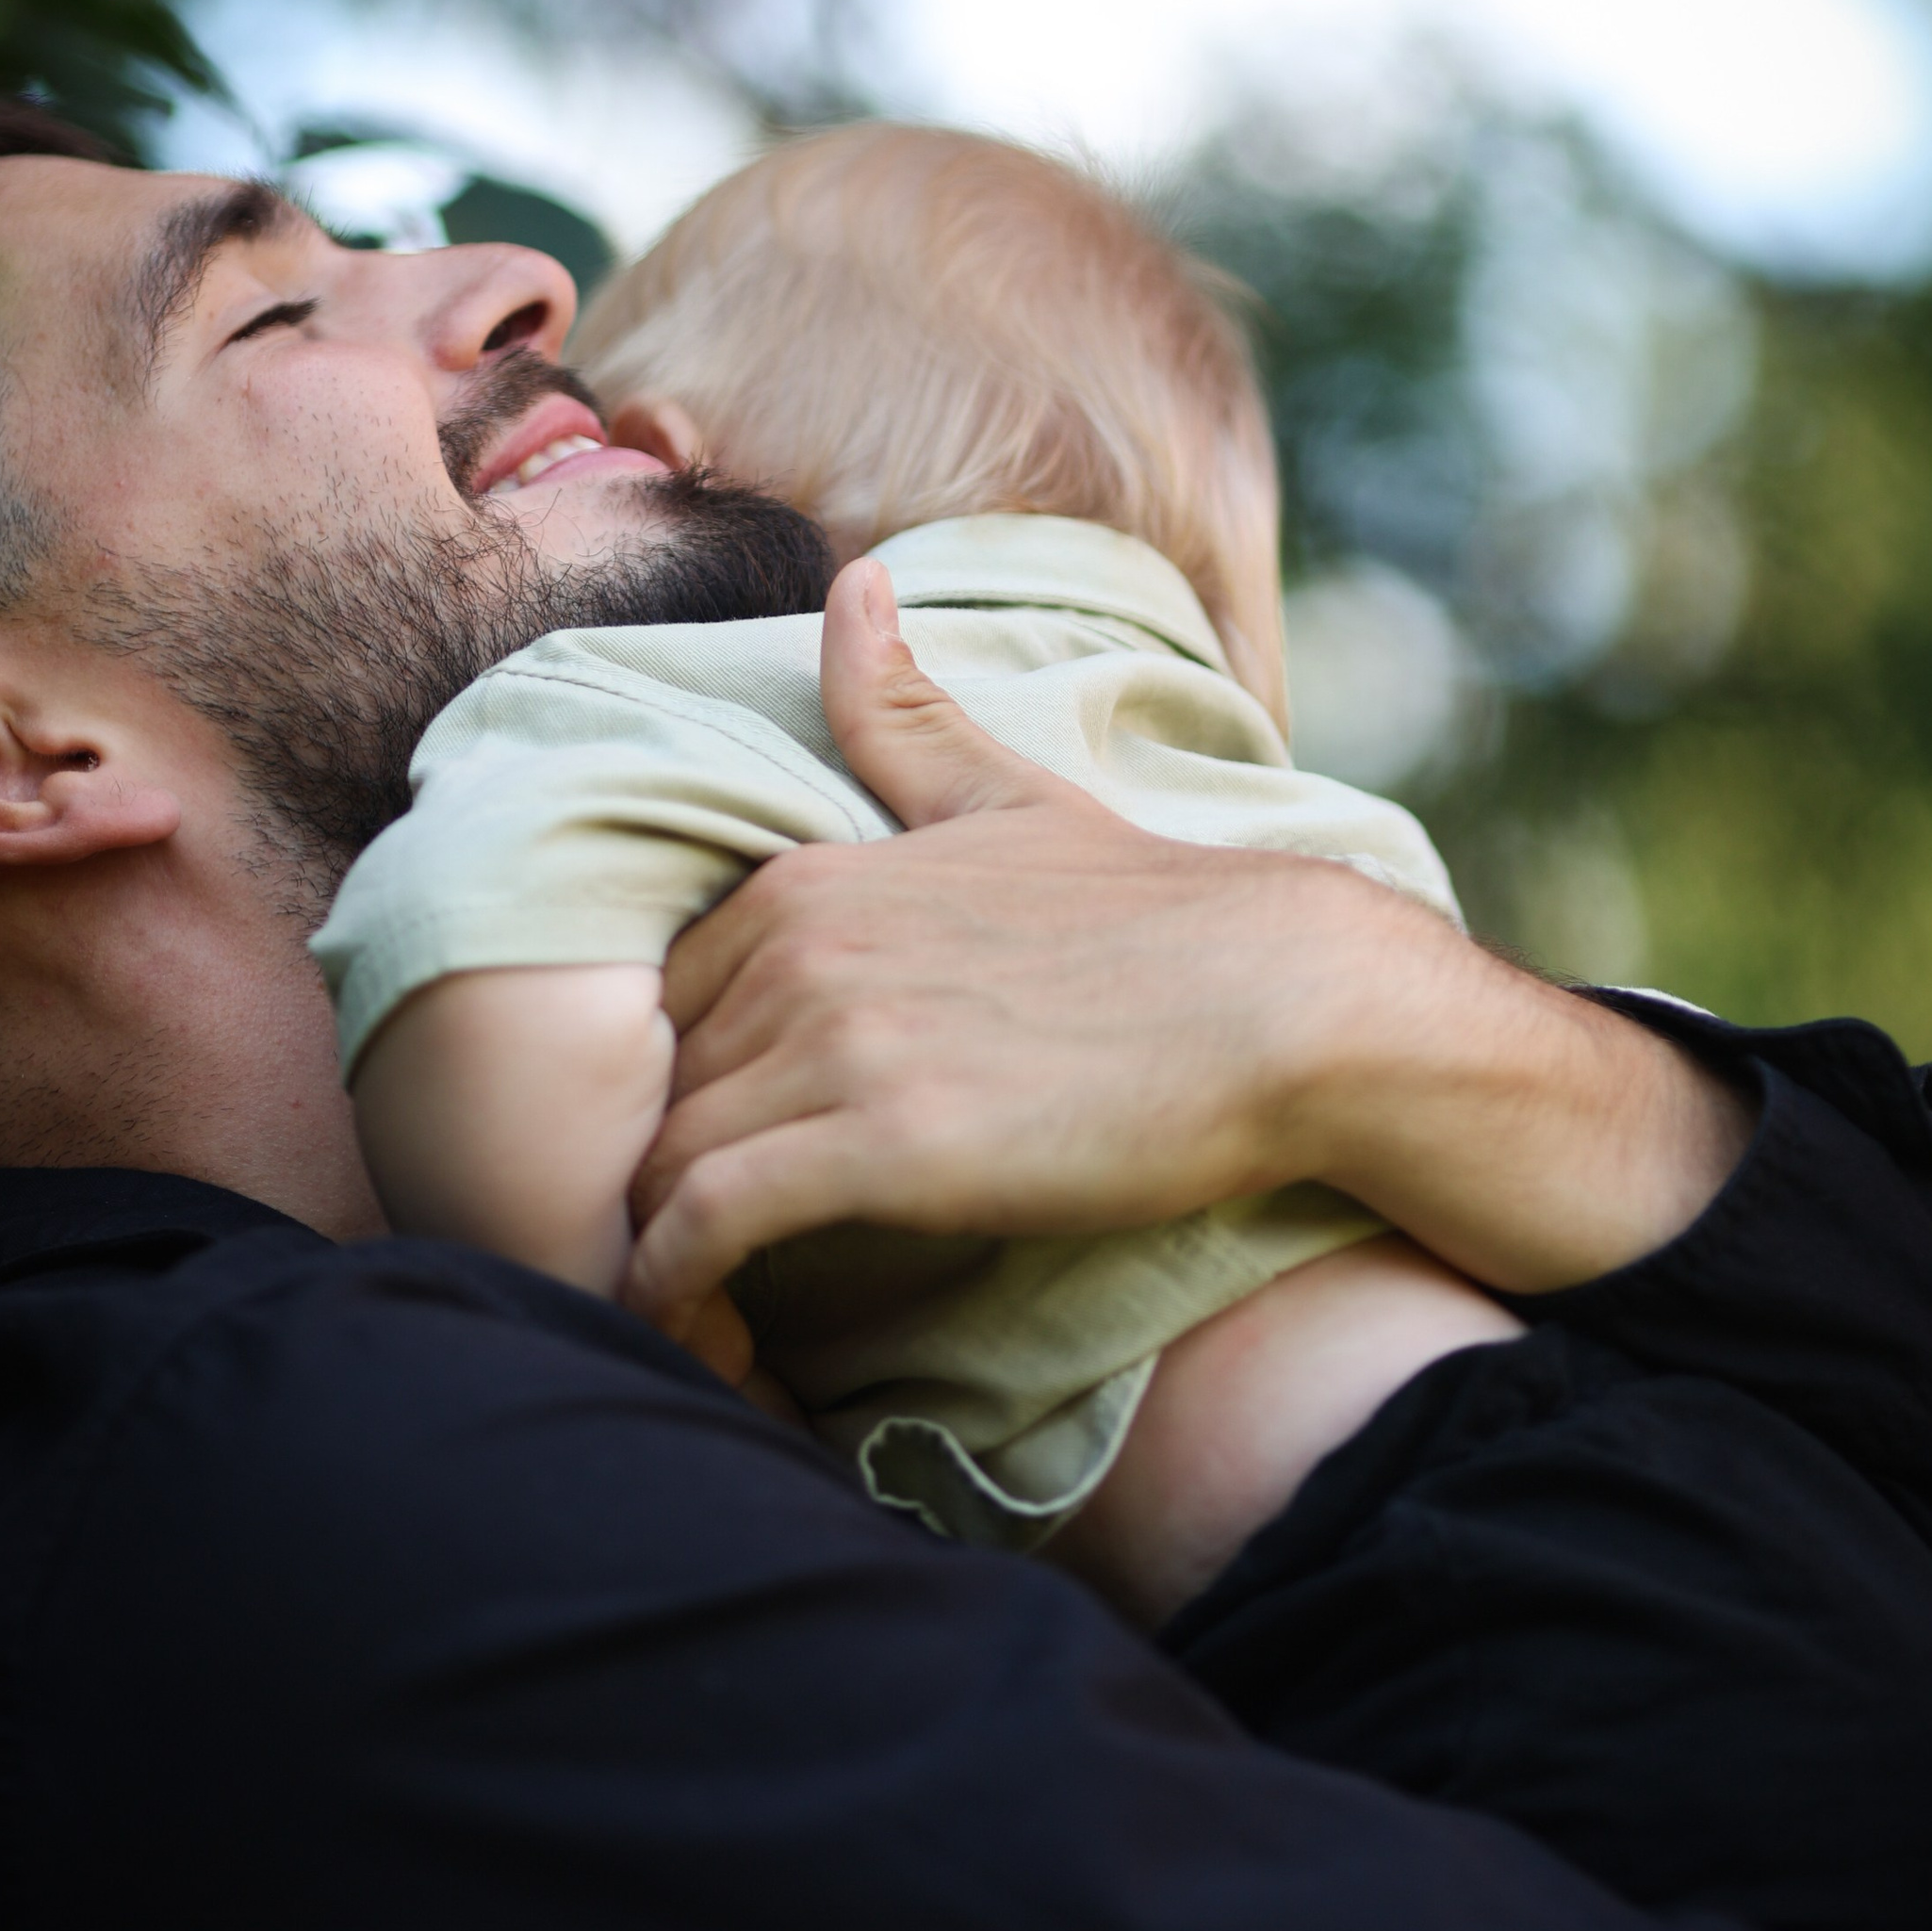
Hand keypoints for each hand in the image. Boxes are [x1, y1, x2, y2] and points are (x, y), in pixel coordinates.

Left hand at [622, 560, 1750, 1337]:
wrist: (1290, 1004)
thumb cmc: (1164, 920)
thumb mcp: (1016, 797)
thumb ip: (909, 716)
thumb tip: (854, 585)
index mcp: (814, 879)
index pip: (666, 999)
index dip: (673, 1089)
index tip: (700, 1165)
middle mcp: (799, 949)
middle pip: (649, 1085)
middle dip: (641, 1177)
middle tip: (672, 1264)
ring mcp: (831, 1044)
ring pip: (658, 1160)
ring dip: (645, 1249)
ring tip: (684, 1323)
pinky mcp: (871, 1147)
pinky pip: (699, 1229)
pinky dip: (672, 1292)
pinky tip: (703, 1345)